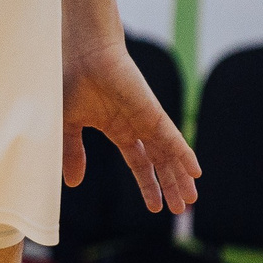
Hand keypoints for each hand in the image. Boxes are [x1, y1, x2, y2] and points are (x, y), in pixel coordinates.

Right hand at [64, 40, 199, 211]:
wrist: (82, 54)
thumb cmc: (71, 81)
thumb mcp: (67, 125)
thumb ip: (72, 153)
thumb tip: (73, 183)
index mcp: (117, 129)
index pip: (139, 163)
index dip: (148, 184)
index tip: (155, 206)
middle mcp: (136, 126)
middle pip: (158, 162)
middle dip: (170, 185)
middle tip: (180, 209)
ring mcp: (146, 120)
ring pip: (168, 154)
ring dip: (180, 177)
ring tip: (190, 200)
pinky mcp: (152, 112)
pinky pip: (172, 138)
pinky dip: (184, 154)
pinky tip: (195, 172)